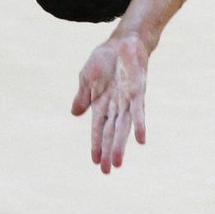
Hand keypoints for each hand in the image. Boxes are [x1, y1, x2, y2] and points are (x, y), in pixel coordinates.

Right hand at [71, 34, 149, 173]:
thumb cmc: (105, 60)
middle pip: (111, 133)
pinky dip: (139, 125)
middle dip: (109, 151)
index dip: (96, 145)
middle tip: (107, 171)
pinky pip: (138, 112)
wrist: (123, 42)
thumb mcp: (87, 77)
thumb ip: (83, 96)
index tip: (95, 162)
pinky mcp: (138, 92)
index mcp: (101, 104)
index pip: (98, 129)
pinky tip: (140, 140)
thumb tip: (74, 113)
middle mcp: (115, 106)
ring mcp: (127, 100)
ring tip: (118, 162)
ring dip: (120, 144)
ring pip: (123, 127)